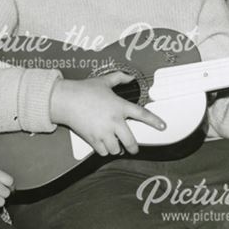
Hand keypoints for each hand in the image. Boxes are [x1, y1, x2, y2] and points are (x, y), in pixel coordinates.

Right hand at [50, 72, 165, 155]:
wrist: (65, 99)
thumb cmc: (84, 89)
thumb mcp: (104, 81)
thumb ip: (119, 78)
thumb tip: (130, 76)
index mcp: (119, 106)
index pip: (142, 114)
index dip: (154, 121)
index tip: (163, 127)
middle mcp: (114, 121)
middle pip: (130, 141)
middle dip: (133, 148)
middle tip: (133, 149)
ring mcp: (103, 131)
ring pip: (116, 149)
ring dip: (117, 148)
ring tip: (115, 145)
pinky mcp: (92, 139)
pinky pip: (103, 152)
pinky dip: (105, 151)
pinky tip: (104, 146)